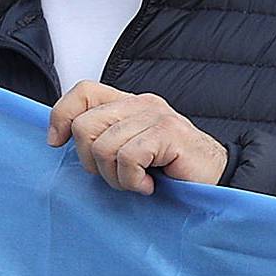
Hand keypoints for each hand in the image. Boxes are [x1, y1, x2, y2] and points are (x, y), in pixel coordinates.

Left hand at [49, 83, 227, 194]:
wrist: (217, 182)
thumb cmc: (171, 173)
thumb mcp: (128, 153)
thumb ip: (101, 139)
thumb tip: (59, 139)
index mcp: (128, 103)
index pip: (83, 91)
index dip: (61, 116)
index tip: (58, 143)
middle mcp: (141, 103)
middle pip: (85, 125)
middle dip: (91, 161)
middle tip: (118, 175)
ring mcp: (156, 115)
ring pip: (103, 147)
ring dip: (116, 177)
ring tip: (138, 181)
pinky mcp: (168, 133)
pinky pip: (127, 157)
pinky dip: (133, 180)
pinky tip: (150, 184)